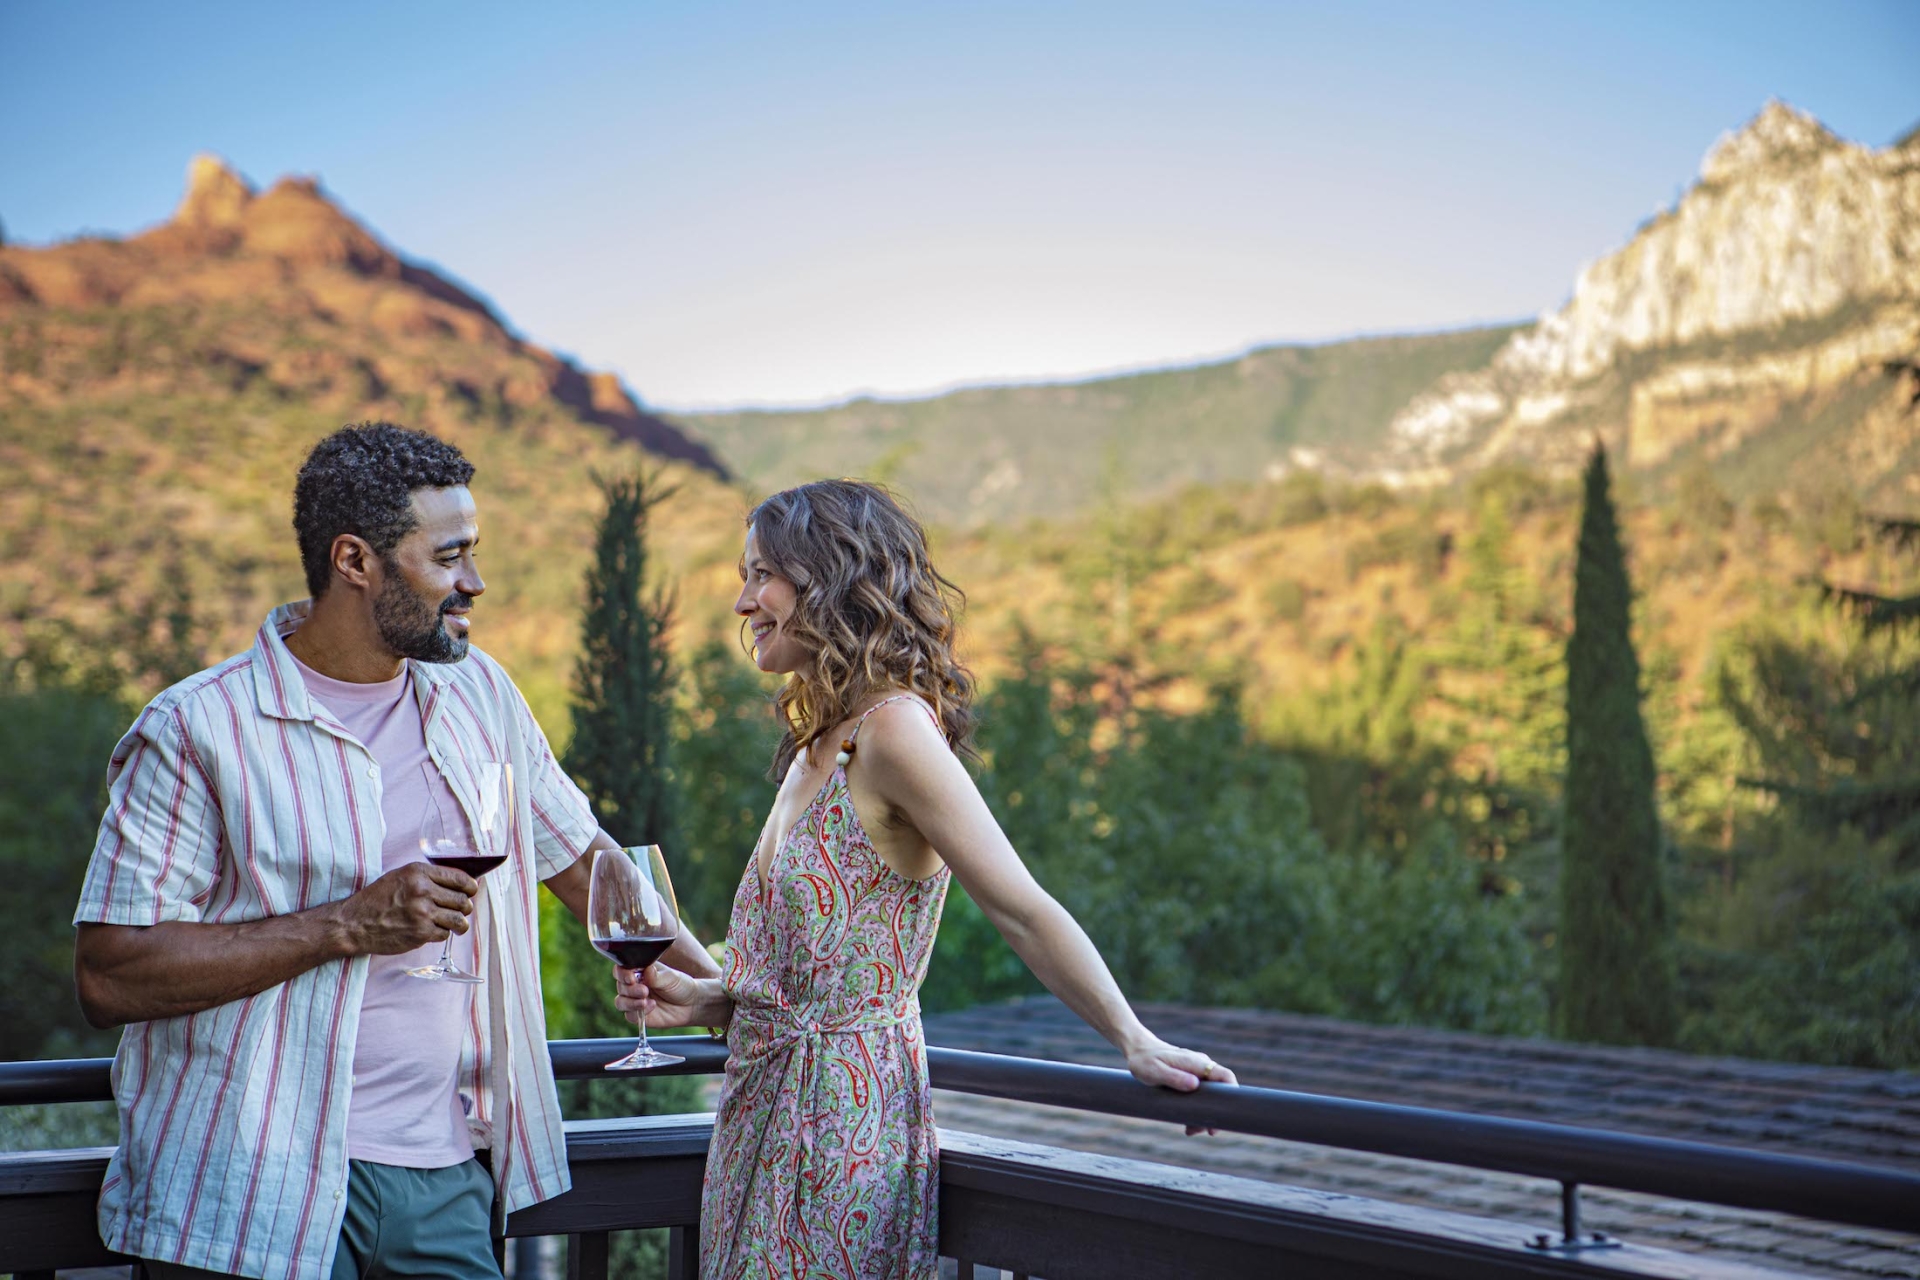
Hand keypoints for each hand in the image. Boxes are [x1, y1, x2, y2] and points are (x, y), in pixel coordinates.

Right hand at [336, 863, 476, 954]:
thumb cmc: (376, 899)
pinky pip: (444, 934)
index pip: (459, 878)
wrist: (354, 923)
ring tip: (455, 924)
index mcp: (418, 872)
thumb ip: (427, 877)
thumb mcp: (400, 877)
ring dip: (459, 923)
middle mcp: (422, 890)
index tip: (472, 891)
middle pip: (463, 900)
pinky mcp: (420, 933)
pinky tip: (431, 930)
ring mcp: (422, 913)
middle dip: (465, 906)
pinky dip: (441, 933)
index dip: (471, 886)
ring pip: (458, 919)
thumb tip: (458, 883)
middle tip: (460, 910)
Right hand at [614, 962, 726, 1029]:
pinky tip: (652, 1007)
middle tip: (644, 991)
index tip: (631, 978)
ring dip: (631, 1002)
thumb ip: (655, 975)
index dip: (623, 973)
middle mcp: (634, 985)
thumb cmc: (681, 986)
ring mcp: (635, 1000)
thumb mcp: (670, 977)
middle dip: (630, 989)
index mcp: (639, 971)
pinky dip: (638, 1011)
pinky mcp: (638, 1015)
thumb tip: (645, 970)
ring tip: (645, 1000)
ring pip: (620, 1002)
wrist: (692, 1004)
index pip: (622, 969)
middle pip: (620, 986)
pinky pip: (629, 1015)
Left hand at [1125, 1036, 1236, 1135]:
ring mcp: (1196, 1073)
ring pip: (1210, 1096)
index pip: (1224, 1075)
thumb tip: (1195, 1085)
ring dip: (1204, 1114)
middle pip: (1220, 1090)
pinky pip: (1200, 1096)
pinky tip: (1187, 1123)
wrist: (1138, 1051)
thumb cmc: (1144, 1060)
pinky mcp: (1190, 1079)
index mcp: (1196, 1062)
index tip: (1224, 1115)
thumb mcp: (1155, 1071)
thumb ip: (1174, 1077)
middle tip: (1207, 1131)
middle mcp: (1200, 1066)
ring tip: (1191, 1130)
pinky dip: (1196, 1110)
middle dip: (1216, 1112)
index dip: (1231, 1094)